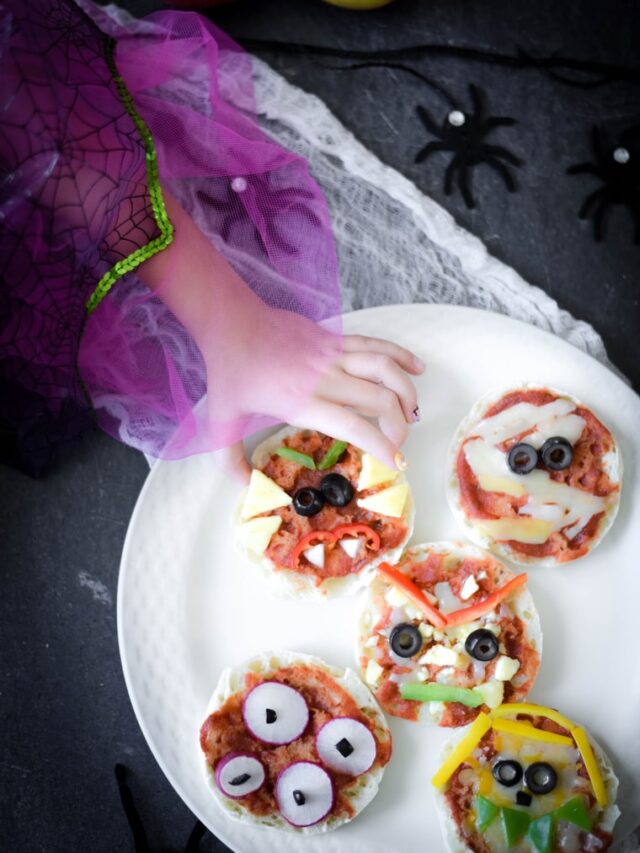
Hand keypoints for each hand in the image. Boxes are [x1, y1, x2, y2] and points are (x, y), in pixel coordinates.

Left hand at [213, 318, 423, 481]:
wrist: (231, 321)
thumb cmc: (229, 371)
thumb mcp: (221, 422)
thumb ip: (231, 461)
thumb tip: (247, 488)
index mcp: (302, 402)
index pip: (355, 426)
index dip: (382, 446)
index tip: (394, 463)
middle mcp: (324, 377)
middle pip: (381, 399)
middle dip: (399, 426)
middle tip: (398, 444)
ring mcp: (333, 354)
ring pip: (385, 368)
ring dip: (407, 391)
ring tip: (414, 413)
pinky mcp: (335, 338)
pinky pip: (376, 345)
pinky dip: (401, 356)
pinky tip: (417, 368)